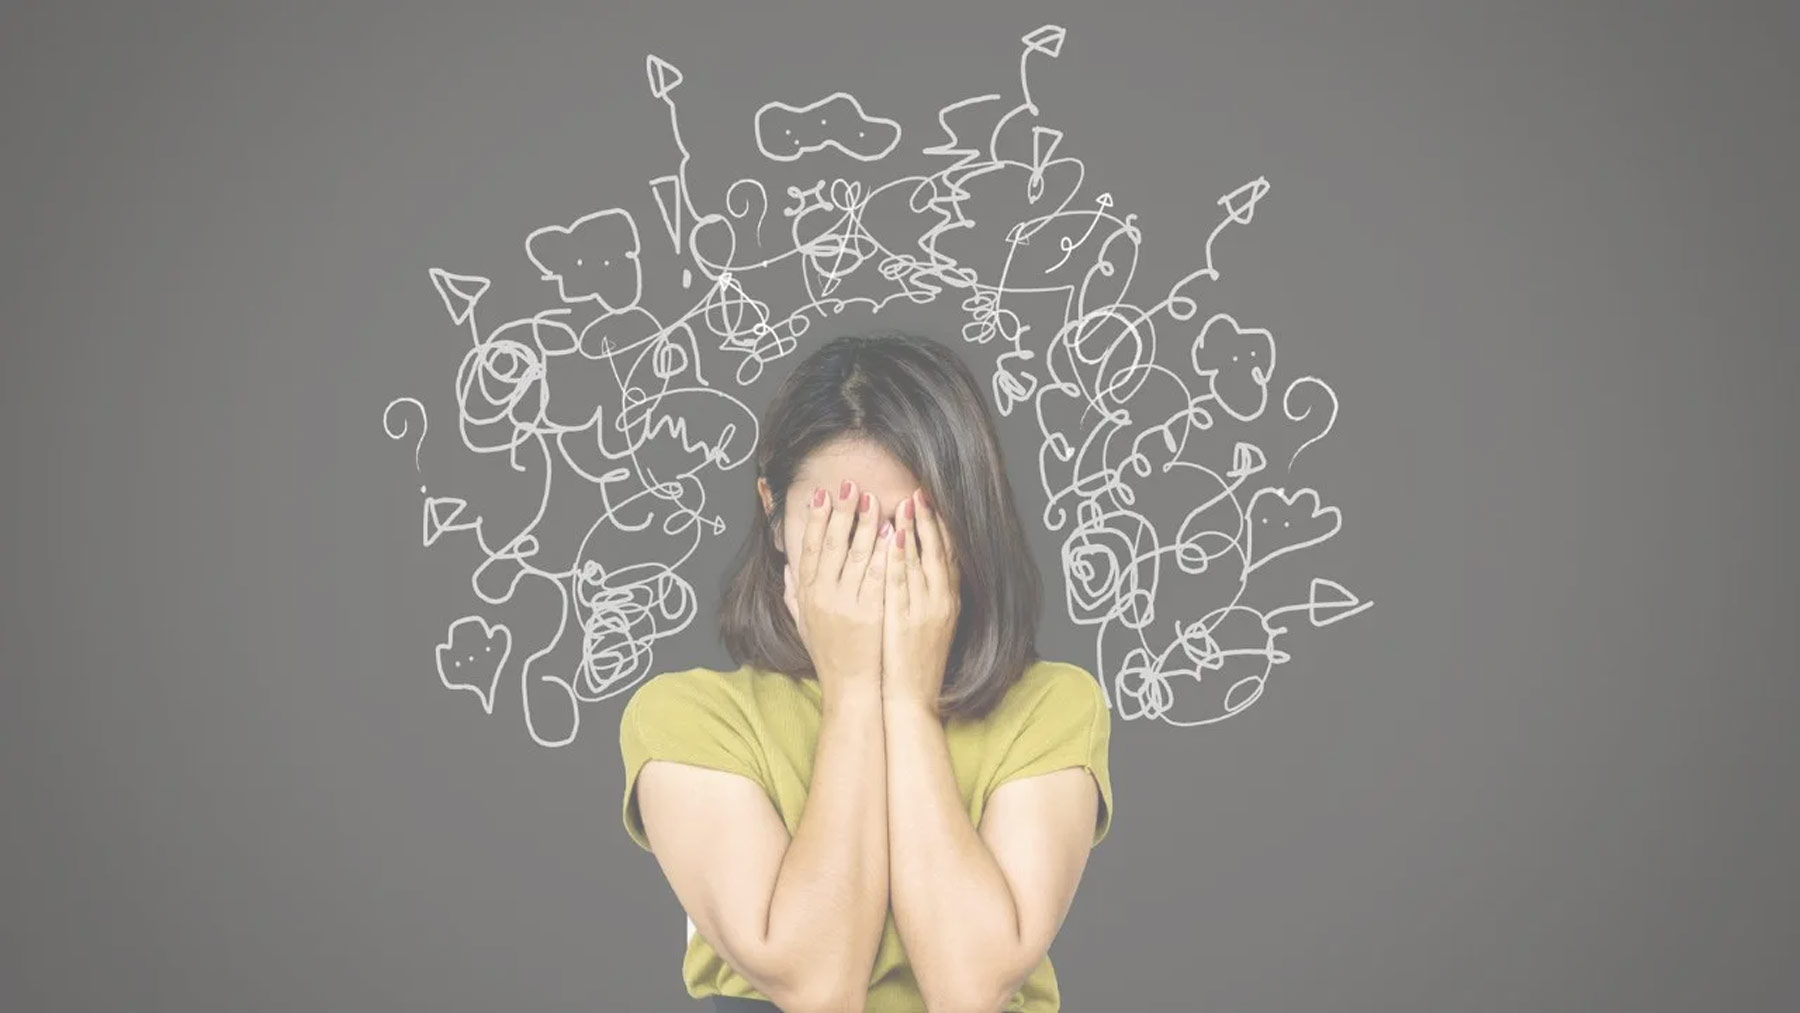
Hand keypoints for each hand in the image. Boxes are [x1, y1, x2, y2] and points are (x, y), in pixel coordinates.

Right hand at [783, 479, 890, 699]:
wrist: (851, 687)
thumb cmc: (829, 655)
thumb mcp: (803, 623)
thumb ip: (794, 594)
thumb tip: (788, 568)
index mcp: (807, 594)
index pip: (809, 548)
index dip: (815, 518)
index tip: (822, 494)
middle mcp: (823, 595)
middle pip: (831, 543)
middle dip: (841, 510)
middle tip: (850, 484)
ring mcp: (847, 604)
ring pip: (855, 554)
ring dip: (864, 523)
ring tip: (873, 499)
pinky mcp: (871, 613)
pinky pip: (877, 574)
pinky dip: (883, 551)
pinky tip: (892, 531)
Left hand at [881, 488, 960, 714]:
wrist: (913, 697)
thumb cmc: (917, 662)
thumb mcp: (931, 624)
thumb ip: (926, 595)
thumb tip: (919, 567)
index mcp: (948, 601)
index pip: (947, 555)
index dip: (940, 527)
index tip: (930, 503)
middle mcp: (942, 601)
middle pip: (939, 552)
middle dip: (930, 520)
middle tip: (920, 493)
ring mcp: (926, 610)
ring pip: (922, 561)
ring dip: (915, 530)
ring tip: (906, 503)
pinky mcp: (907, 620)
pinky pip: (902, 582)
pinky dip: (899, 558)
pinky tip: (893, 537)